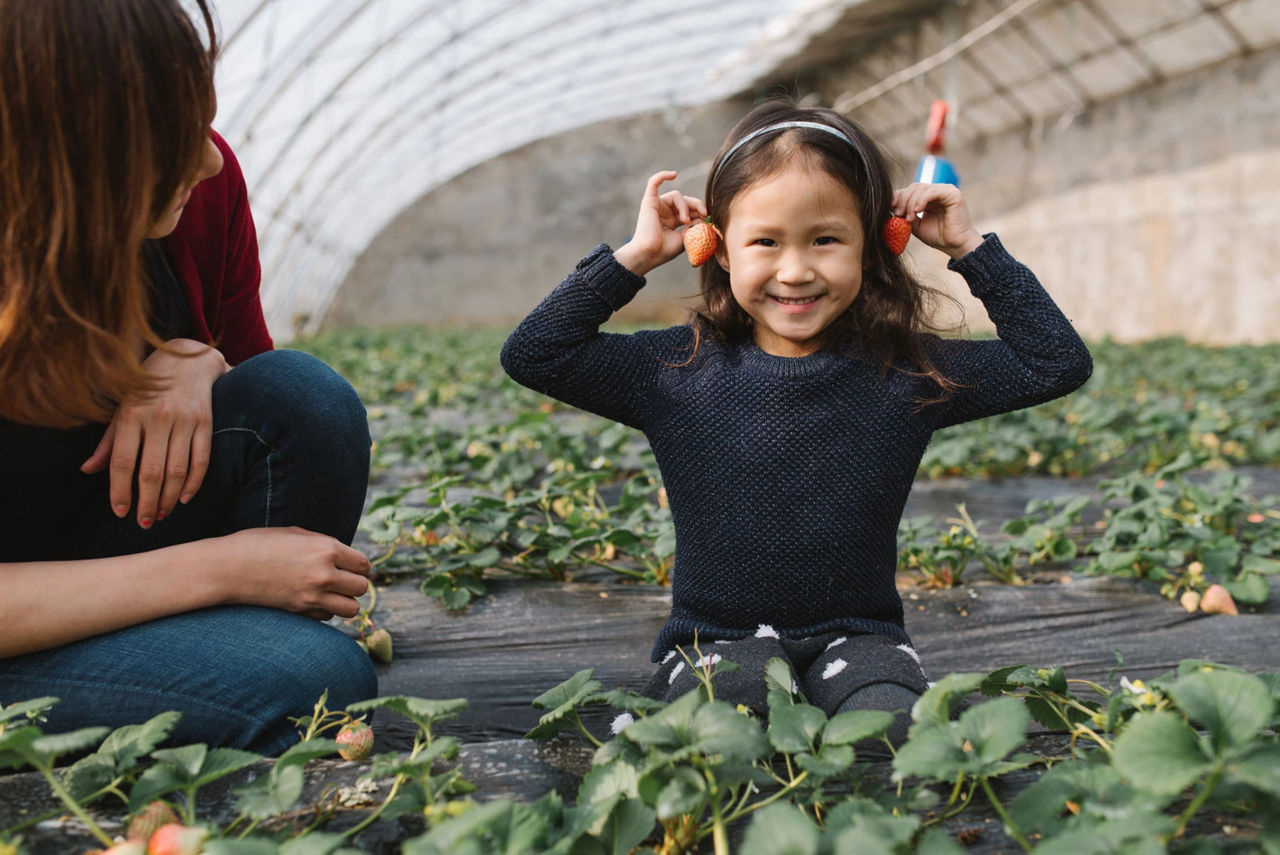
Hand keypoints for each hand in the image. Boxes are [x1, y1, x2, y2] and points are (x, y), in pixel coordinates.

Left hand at [82, 339, 228, 527]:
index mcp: (131, 415)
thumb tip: (88, 471)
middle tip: (144, 522)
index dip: (120, 491)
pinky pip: (201, 459)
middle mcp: (157, 418)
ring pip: (177, 470)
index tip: (120, 511)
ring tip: (163, 513)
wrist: (187, 359)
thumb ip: (108, 442)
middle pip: (152, 472)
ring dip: (170, 498)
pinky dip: (194, 482)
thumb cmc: (148, 387)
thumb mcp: (122, 408)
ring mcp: (184, 420)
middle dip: (148, 502)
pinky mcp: (205, 422)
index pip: (123, 462)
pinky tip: (186, 497)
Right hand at [218, 528, 371, 619]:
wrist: (227, 568)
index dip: (358, 565)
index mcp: (326, 549)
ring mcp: (312, 596)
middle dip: (354, 583)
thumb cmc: (260, 543)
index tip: (349, 565)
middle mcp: (324, 575)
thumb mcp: (296, 533)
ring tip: (332, 592)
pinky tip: (313, 600)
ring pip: (351, 608)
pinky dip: (326, 610)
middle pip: (361, 587)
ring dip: (345, 600)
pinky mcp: (300, 611)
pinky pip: (328, 616)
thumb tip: (346, 557)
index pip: (363, 564)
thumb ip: (325, 544)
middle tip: (342, 579)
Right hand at [613, 171, 707, 275]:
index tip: (708, 219)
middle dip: (697, 205)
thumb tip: (704, 218)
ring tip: (685, 220)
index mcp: (671, 221)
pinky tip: (674, 175)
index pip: (689, 209)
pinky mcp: (649, 201)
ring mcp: (656, 205)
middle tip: (704, 213)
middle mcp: (664, 212)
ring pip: (676, 195)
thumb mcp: (685, 238)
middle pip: (685, 200)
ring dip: (685, 206)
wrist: (649, 254)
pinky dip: (663, 176)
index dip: (700, 211)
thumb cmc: (664, 250)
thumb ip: (695, 226)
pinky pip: (654, 182)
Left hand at [891, 183, 983, 259]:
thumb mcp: (915, 224)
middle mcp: (937, 191)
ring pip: (920, 189)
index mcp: (928, 197)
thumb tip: (888, 205)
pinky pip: (932, 192)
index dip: (898, 197)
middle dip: (902, 200)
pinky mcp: (952, 193)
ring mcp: (945, 190)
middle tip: (898, 215)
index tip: (889, 209)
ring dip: (910, 203)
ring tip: (909, 218)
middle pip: (913, 187)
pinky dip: (921, 200)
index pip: (909, 190)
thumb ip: (904, 214)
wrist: (955, 246)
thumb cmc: (937, 237)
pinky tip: (917, 211)